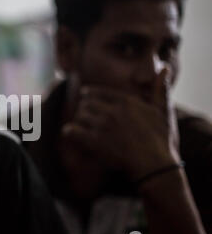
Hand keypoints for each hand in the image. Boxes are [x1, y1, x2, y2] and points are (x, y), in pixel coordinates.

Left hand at [62, 69, 180, 180]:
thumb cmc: (162, 139)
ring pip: (80, 116)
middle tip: (82, 113)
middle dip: (84, 108)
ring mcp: (102, 126)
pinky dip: (69, 131)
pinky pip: (73, 131)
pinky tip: (68, 132)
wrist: (155, 164)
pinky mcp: (94, 141)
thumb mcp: (163, 111)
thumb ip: (160, 90)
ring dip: (78, 120)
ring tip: (79, 125)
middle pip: (87, 103)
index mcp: (127, 102)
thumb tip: (164, 68)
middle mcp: (113, 111)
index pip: (99, 92)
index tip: (84, 94)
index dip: (89, 93)